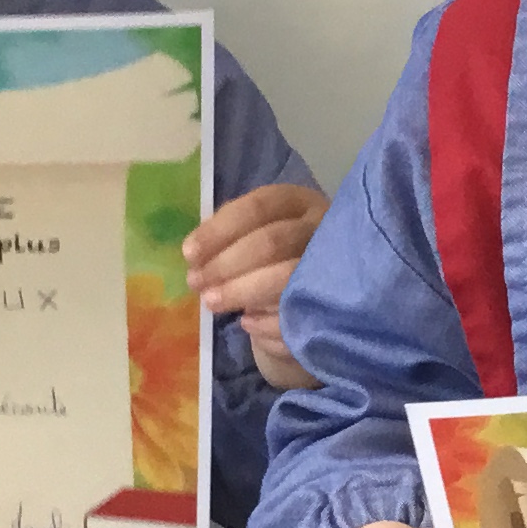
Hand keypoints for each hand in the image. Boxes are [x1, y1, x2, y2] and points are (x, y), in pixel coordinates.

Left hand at [184, 183, 328, 389]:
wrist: (319, 297)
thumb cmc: (278, 259)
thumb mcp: (257, 235)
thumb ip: (229, 238)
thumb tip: (195, 256)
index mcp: (299, 203)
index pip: (258, 207)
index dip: (219, 230)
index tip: (189, 254)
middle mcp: (322, 228)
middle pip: (271, 242)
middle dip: (226, 264)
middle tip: (196, 283)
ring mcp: (335, 267)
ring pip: (286, 278)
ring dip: (241, 292)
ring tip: (212, 304)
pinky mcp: (337, 307)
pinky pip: (297, 316)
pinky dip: (266, 323)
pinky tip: (246, 323)